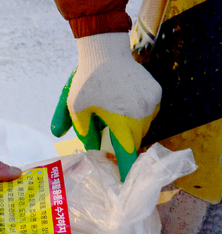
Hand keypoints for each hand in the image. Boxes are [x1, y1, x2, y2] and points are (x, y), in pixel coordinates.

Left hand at [51, 32, 161, 180]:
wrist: (104, 49)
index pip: (126, 153)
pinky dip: (139, 113)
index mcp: (121, 120)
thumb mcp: (76, 108)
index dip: (125, 169)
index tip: (124, 184)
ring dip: (131, 127)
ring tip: (115, 111)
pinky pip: (149, 111)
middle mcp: (141, 114)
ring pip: (144, 126)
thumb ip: (83, 133)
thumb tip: (89, 152)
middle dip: (123, 142)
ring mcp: (152, 102)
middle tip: (110, 138)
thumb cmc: (87, 79)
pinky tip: (125, 101)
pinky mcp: (157, 92)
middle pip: (134, 140)